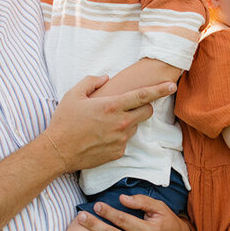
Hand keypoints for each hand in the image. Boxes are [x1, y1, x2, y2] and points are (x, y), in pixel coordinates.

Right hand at [44, 75, 175, 171]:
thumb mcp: (74, 94)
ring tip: (107, 123)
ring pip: (136, 126)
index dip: (160, 90)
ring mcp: (121, 139)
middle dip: (145, 106)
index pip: (143, 96)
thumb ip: (91, 81)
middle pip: (147, 112)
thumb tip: (105, 77)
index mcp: (112, 106)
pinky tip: (102, 136)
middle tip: (131, 105)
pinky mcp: (118, 152)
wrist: (58, 151)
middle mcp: (120, 123)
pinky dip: (119, 136)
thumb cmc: (64, 121)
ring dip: (129, 122)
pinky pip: (126, 141)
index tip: (171, 86)